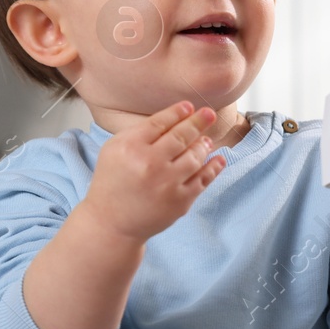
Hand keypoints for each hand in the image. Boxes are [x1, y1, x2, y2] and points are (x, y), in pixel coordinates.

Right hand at [79, 101, 226, 241]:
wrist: (111, 222)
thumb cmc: (112, 183)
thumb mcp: (113, 149)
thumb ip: (139, 132)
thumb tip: (173, 117)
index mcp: (130, 148)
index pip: (160, 123)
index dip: (177, 112)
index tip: (188, 107)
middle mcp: (150, 164)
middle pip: (181, 136)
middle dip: (198, 122)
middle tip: (209, 113)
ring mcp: (167, 184)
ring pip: (195, 156)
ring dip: (204, 144)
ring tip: (206, 140)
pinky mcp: (180, 201)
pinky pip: (203, 179)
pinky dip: (214, 167)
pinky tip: (218, 158)